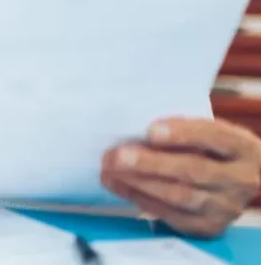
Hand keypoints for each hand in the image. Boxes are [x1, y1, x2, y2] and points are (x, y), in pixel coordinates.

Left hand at [101, 118, 260, 237]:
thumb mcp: (206, 130)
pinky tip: (120, 185)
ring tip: (110, 170)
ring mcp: (227, 207)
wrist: (237, 180)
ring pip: (180, 196)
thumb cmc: (210, 147)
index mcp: (243, 147)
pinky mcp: (208, 226)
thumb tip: (138, 130)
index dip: (182, 134)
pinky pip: (171, 215)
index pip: (214, 137)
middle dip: (152, 163)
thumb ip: (181, 128)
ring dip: (139, 183)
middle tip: (119, 156)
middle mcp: (241, 179)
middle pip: (195, 171)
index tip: (151, 130)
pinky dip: (141, 199)